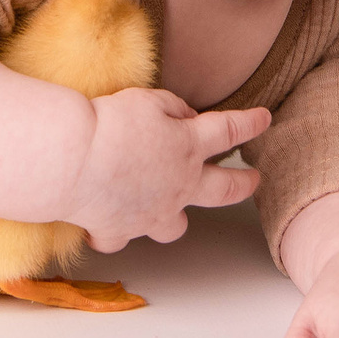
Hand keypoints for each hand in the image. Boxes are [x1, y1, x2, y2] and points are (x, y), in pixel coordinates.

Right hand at [59, 88, 269, 251]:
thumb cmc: (110, 124)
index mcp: (188, 147)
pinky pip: (121, 237)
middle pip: (224, 189)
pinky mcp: (120, 230)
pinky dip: (116, 231)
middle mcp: (178, 186)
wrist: (74, 160)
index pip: (229, 131)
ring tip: (169, 210)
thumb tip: (184, 119)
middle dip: (243, 184)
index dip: (249, 123)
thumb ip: (172, 108)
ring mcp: (152, 213)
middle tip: (253, 180)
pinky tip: (107, 223)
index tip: (264, 119)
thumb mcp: (147, 100)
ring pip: (177, 226)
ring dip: (176, 217)